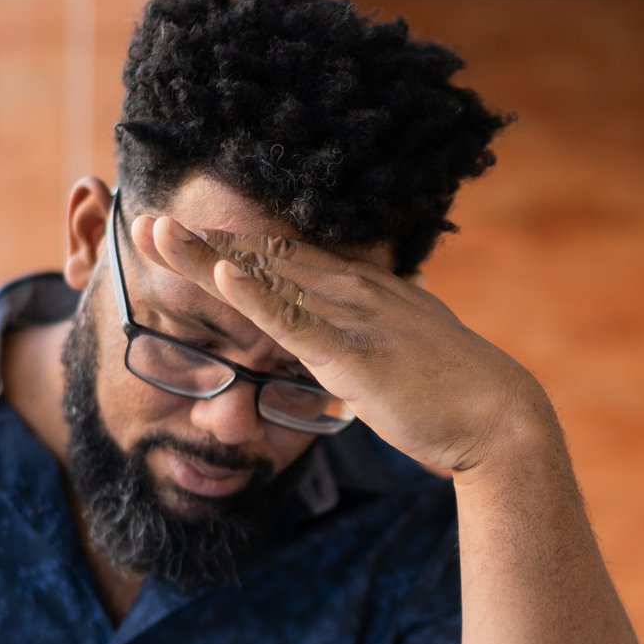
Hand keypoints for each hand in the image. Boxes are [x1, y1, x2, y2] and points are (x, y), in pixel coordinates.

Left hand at [133, 215, 556, 476]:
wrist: (501, 420)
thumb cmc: (454, 397)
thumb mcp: (402, 358)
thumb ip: (370, 345)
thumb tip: (350, 349)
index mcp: (364, 291)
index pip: (284, 258)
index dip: (229, 244)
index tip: (185, 232)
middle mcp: (354, 291)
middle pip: (261, 257)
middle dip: (199, 242)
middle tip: (142, 223)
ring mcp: (353, 317)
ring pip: (265, 278)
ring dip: (205, 257)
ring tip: (154, 236)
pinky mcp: (352, 354)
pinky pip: (294, 321)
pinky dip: (254, 295)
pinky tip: (220, 274)